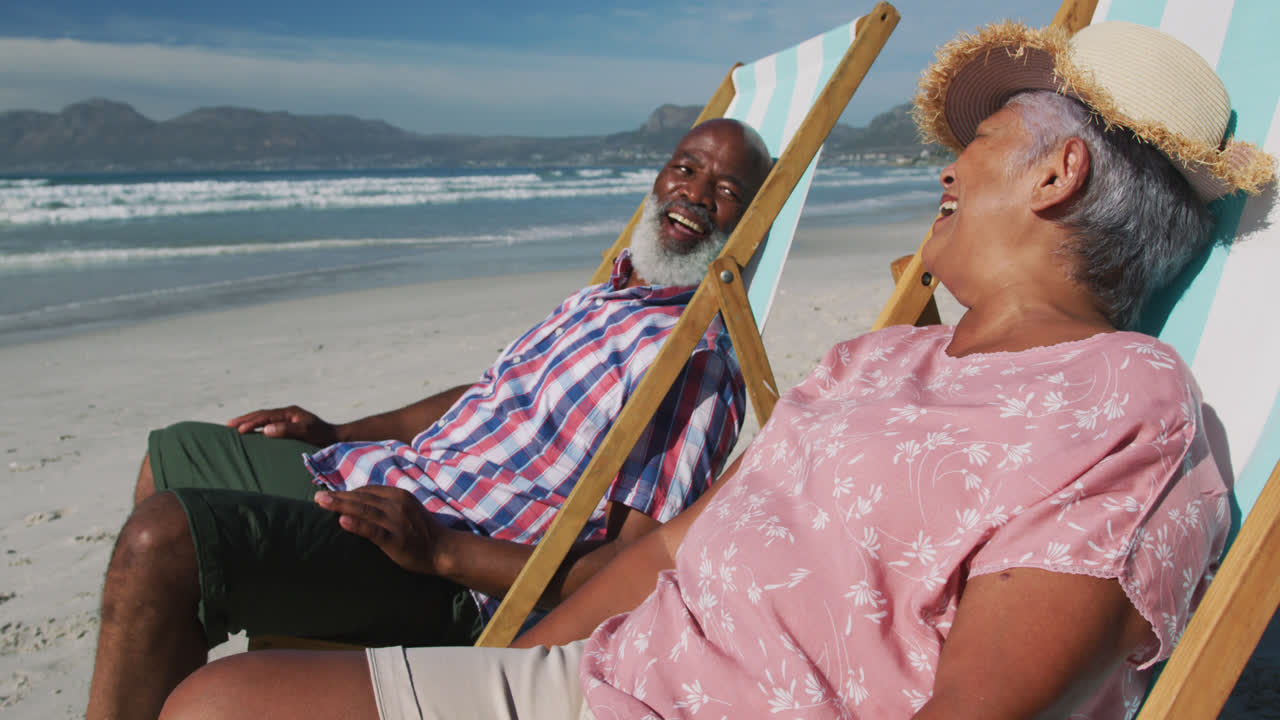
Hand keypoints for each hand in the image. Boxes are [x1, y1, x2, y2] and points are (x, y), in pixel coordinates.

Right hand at [226, 405, 337, 445]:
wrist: (337, 438)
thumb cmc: (323, 436)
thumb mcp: (306, 432)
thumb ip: (287, 430)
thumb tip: (265, 430)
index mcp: (290, 412)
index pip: (265, 416)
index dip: (250, 422)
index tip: (237, 429)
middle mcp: (287, 414)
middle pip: (262, 415)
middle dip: (245, 420)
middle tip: (227, 425)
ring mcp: (288, 420)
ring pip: (264, 420)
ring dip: (250, 424)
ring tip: (234, 429)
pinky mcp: (290, 427)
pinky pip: (269, 426)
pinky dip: (258, 429)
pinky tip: (252, 435)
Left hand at [314, 485, 449, 575]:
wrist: (444, 550)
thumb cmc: (423, 533)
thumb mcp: (407, 511)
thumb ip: (388, 506)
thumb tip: (362, 505)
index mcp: (398, 495)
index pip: (367, 490)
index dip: (348, 493)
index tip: (331, 495)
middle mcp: (396, 504)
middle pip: (361, 497)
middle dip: (338, 496)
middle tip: (317, 496)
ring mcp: (396, 520)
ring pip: (363, 509)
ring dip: (340, 504)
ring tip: (322, 502)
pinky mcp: (395, 538)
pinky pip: (373, 529)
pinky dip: (357, 524)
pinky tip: (342, 521)